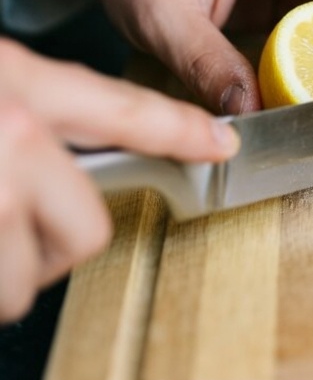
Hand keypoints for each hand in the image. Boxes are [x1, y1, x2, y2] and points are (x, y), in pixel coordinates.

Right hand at [0, 38, 237, 323]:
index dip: (178, 133)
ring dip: (8, 268)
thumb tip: (54, 143)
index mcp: (18, 84)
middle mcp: (16, 133)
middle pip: (86, 227)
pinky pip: (2, 294)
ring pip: (35, 273)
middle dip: (53, 242)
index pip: (121, 112)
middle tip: (10, 227)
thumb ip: (29, 107)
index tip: (223, 145)